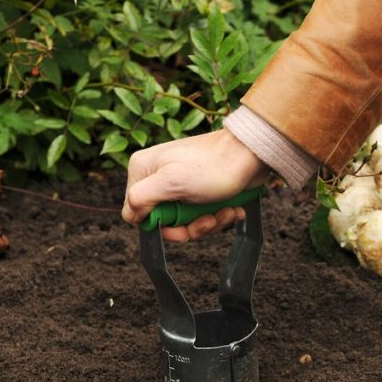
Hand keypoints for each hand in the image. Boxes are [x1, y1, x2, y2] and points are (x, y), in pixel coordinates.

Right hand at [122, 129, 268, 240]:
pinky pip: (203, 215)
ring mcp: (181, 183)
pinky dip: (219, 216)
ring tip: (225, 211)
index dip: (161, 225)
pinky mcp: (201, 190)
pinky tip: (232, 208)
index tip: (181, 225)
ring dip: (209, 222)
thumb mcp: (171, 182)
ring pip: (186, 221)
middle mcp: (159, 176)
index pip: (136, 212)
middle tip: (209, 218)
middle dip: (190, 226)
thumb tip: (130, 215)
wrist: (252, 154)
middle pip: (165, 220)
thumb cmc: (214, 165)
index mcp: (144, 170)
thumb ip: (141, 198)